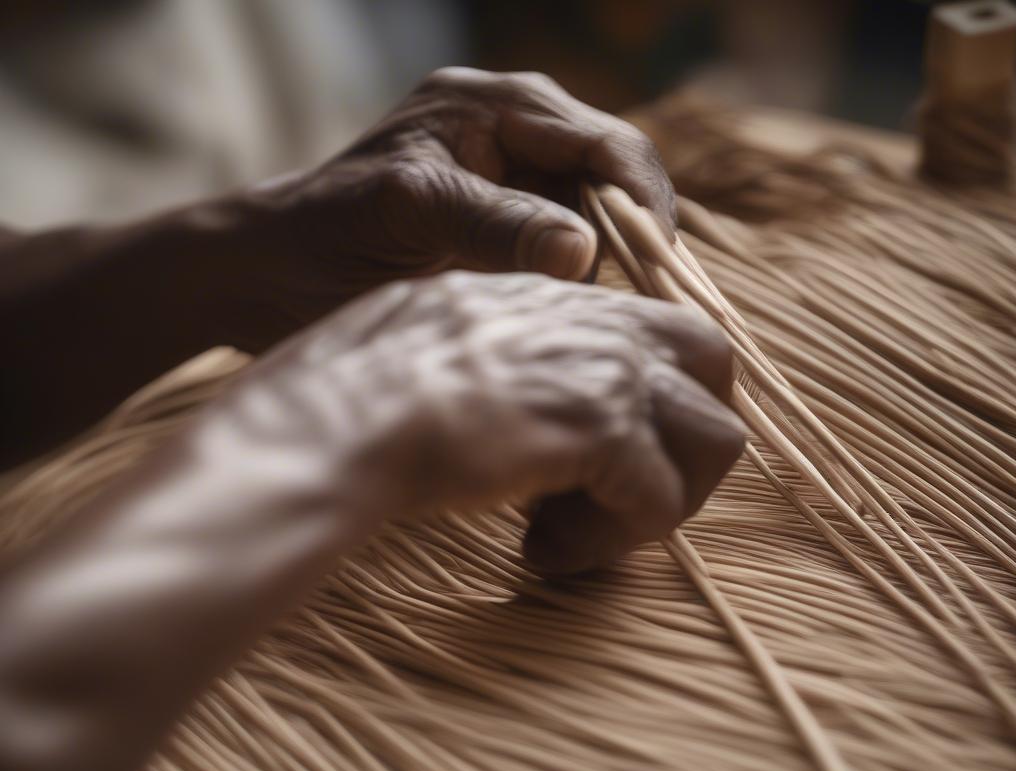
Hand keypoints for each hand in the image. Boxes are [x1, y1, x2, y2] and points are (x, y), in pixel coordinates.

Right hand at [256, 271, 742, 573]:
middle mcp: (593, 320)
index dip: (652, 397)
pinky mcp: (603, 429)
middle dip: (687, 439)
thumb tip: (523, 417)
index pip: (656, 329)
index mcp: (548, 297)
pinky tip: (541, 553)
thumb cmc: (349, 394)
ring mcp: (606, 369)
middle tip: (627, 496)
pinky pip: (661, 501)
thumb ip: (495, 364)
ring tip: (581, 535)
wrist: (333, 418)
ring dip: (660, 500)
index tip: (604, 456)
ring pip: (716, 437)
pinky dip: (612, 544)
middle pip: (715, 363)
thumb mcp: (429, 348)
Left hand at [259, 67, 674, 321]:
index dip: (643, 201)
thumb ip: (493, 223)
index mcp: (491, 106)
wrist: (262, 276)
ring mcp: (505, 186)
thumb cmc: (319, 236)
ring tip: (582, 321)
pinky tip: (554, 323)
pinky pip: (558, 256)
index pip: (603, 141)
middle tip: (632, 308)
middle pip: (610, 182)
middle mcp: (509, 135)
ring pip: (591, 226)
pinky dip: (567, 291)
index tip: (658, 268)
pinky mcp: (495, 233)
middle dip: (627, 241)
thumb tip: (584, 250)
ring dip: (597, 274)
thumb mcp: (406, 216)